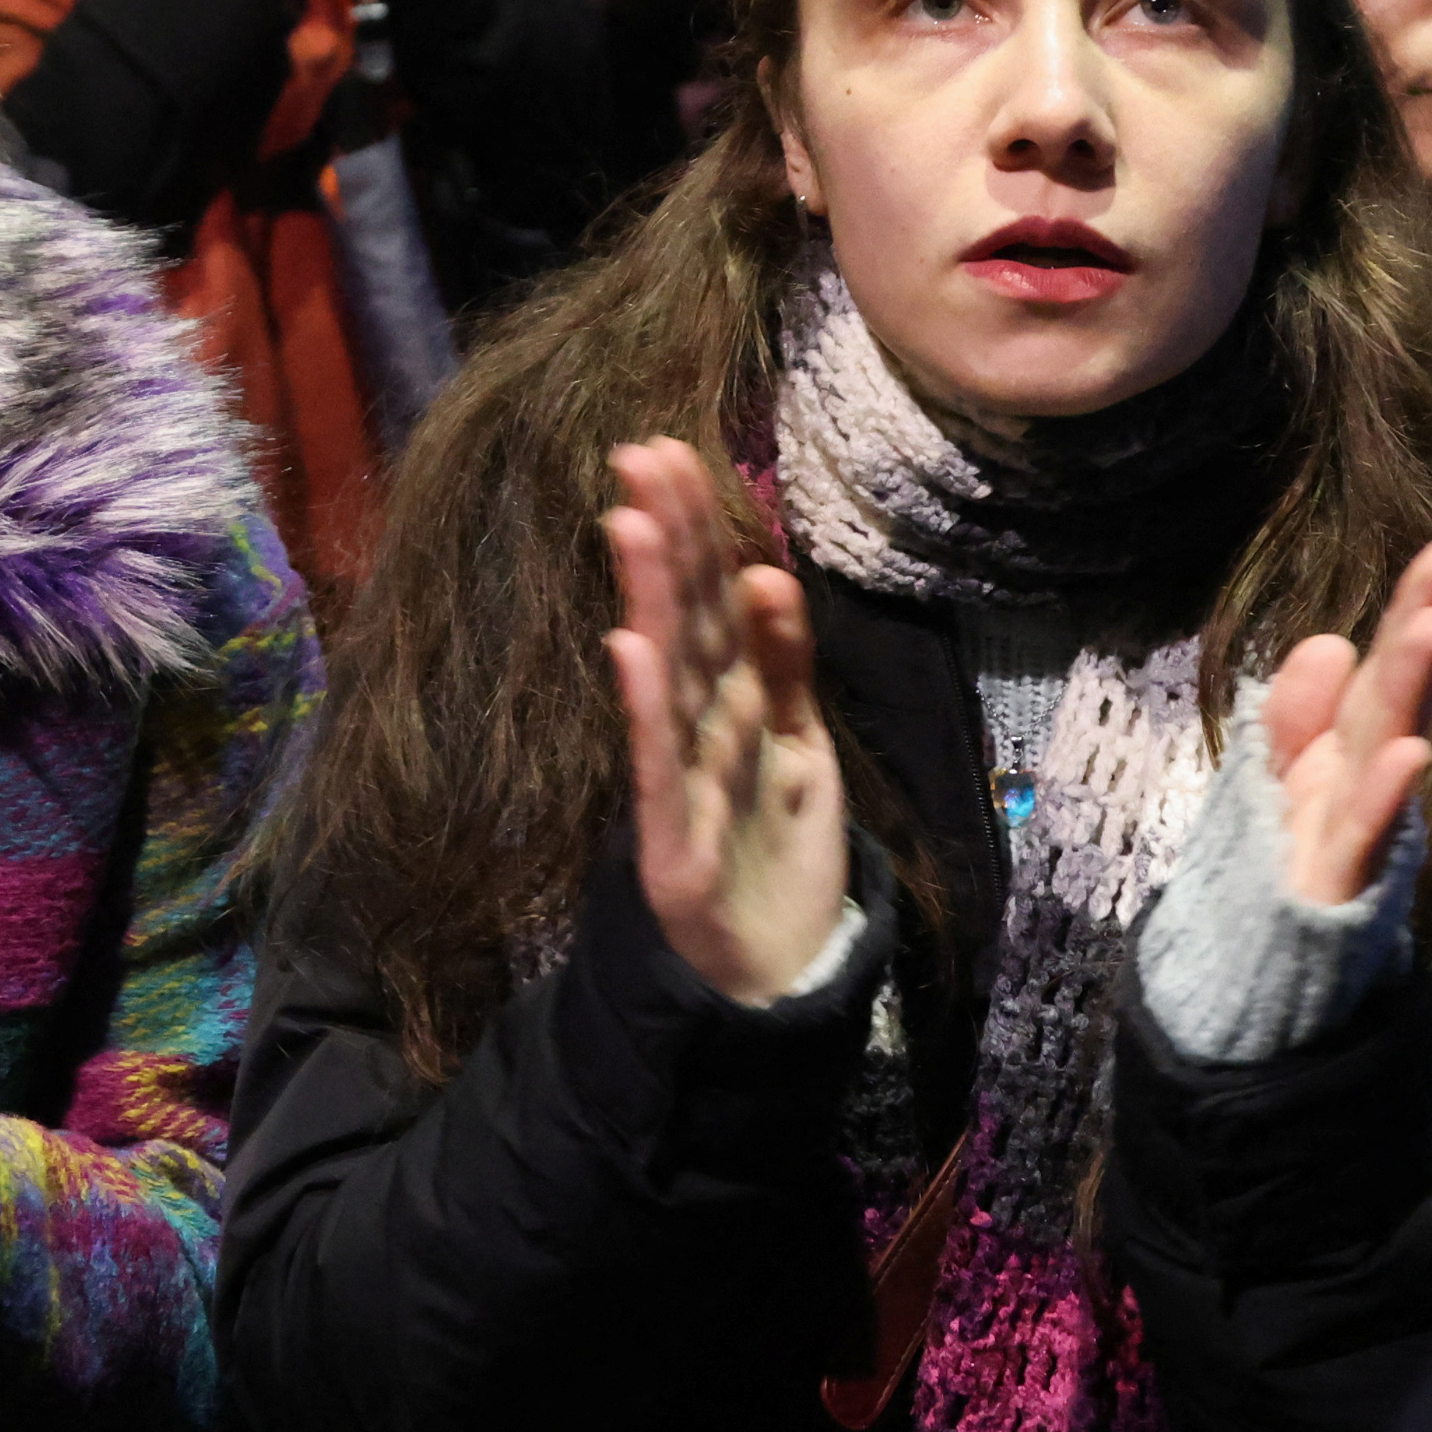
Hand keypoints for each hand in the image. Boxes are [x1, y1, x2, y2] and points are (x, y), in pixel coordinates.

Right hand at [600, 437, 847, 1004]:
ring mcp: (678, 782)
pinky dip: (646, 708)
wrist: (776, 980)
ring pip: (669, 678)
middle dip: (666, 539)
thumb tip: (768, 574)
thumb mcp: (801, 747)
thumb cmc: (781, 855)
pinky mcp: (669, 843)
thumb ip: (786, 666)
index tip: (669, 451)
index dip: (693, 528)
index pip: (708, 599)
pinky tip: (630, 649)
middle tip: (640, 455)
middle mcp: (698, 729)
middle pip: (683, 620)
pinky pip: (658, 766)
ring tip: (633, 524)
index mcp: (730, 704)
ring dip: (649, 601)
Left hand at [1266, 532, 1431, 908]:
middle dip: (1421, 623)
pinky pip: (1365, 830)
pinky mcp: (1345, 878)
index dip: (1415, 603)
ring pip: (1388, 744)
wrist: (1271, 969)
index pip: (1383, 660)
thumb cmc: (1290, 864)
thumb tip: (1330, 641)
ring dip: (1413, 687)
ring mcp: (1361, 823)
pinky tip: (1411, 753)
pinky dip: (1386, 792)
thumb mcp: (1280, 774)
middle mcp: (1364, 773)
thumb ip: (1296, 712)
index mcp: (1346, 742)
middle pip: (1394, 689)